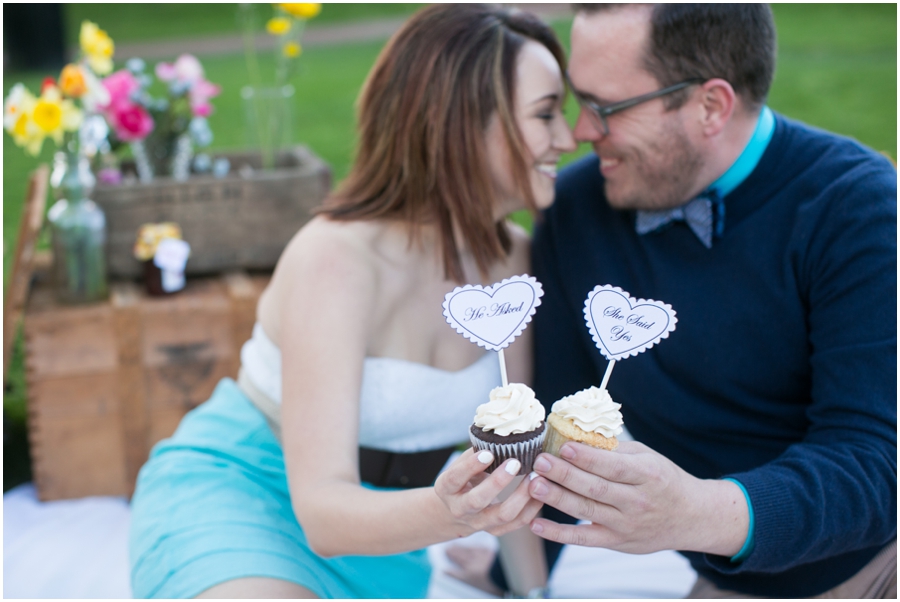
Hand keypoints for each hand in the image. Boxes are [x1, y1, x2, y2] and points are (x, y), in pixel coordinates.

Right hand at [435, 448, 543, 537]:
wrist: (455, 511)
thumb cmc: (462, 479)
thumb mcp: (460, 465)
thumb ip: (476, 452)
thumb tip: (499, 434)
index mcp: (446, 489)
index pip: (455, 478)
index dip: (470, 466)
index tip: (488, 453)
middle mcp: (460, 509)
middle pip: (477, 500)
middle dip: (497, 482)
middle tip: (515, 463)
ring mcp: (478, 523)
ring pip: (502, 515)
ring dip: (521, 496)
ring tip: (535, 477)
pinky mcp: (495, 530)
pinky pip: (517, 522)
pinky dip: (532, 507)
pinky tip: (541, 491)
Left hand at [527, 441, 747, 555]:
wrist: (691, 517)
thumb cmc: (663, 480)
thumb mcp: (648, 457)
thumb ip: (615, 451)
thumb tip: (576, 435)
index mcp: (648, 474)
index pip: (613, 467)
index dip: (587, 458)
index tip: (563, 447)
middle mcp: (638, 502)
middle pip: (596, 488)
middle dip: (565, 475)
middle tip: (540, 462)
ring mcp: (627, 525)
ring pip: (586, 511)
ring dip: (557, 498)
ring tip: (534, 484)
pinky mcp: (617, 542)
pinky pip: (584, 539)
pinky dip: (559, 534)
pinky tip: (537, 524)